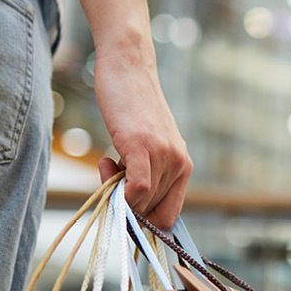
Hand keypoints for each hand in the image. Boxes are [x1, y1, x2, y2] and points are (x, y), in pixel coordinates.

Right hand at [92, 46, 191, 228]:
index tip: (122, 208)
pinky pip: (137, 189)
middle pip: (151, 212)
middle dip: (125, 204)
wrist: (129, 68)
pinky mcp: (143, 145)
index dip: (144, 222)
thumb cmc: (132, 108)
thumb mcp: (147, 146)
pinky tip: (106, 164)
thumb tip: (129, 207)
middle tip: (109, 173)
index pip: (169, 217)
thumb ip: (146, 173)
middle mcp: (180, 164)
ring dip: (116, 191)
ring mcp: (164, 155)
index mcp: (184, 167)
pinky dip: (120, 192)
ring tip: (107, 161)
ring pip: (142, 202)